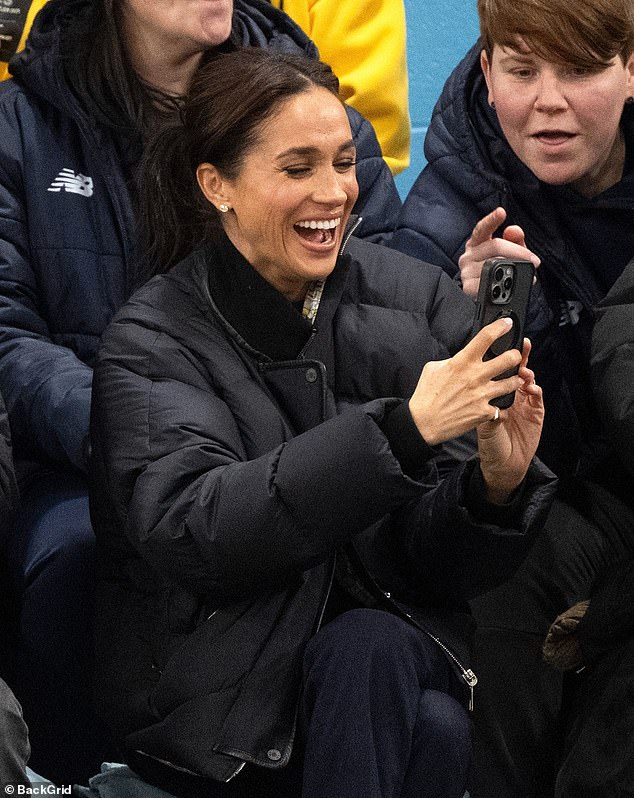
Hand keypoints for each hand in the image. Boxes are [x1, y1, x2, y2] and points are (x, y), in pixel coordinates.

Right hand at [409, 317, 524, 445]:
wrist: (423, 422)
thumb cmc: (426, 395)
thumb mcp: (433, 368)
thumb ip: (452, 360)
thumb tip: (461, 357)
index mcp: (462, 362)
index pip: (486, 337)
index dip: (500, 327)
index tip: (507, 324)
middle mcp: (475, 376)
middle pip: (509, 358)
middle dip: (516, 355)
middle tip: (514, 357)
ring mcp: (482, 395)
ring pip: (512, 382)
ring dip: (514, 380)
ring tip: (510, 380)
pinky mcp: (484, 412)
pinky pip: (501, 407)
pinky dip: (500, 406)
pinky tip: (496, 405)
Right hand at [458, 207, 540, 297]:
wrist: (489, 300)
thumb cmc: (498, 275)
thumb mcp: (510, 255)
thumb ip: (515, 241)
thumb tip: (513, 230)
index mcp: (476, 244)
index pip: (482, 228)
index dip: (492, 220)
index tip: (501, 212)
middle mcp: (468, 255)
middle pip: (494, 245)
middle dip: (518, 251)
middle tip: (534, 260)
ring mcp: (466, 271)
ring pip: (494, 262)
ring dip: (513, 268)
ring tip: (527, 274)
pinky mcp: (467, 287)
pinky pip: (488, 281)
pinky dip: (502, 283)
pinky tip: (509, 284)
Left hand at [476, 339, 544, 503]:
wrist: (502, 464)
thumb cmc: (488, 442)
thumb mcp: (480, 420)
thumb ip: (479, 402)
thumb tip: (470, 383)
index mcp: (496, 395)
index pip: (499, 372)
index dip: (501, 357)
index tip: (501, 343)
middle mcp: (512, 396)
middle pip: (517, 371)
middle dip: (520, 358)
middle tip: (519, 348)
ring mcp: (525, 404)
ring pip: (529, 381)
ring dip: (527, 374)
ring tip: (523, 371)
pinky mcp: (536, 413)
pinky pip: (537, 397)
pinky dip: (535, 390)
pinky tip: (531, 387)